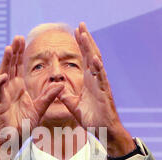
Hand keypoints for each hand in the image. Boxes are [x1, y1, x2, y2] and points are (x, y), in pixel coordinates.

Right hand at [0, 36, 63, 159]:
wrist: (13, 140)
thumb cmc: (24, 125)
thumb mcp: (40, 108)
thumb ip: (49, 96)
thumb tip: (61, 84)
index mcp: (18, 88)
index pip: (18, 66)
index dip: (20, 53)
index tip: (24, 40)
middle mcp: (9, 89)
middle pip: (10, 66)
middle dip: (13, 52)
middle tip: (17, 38)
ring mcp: (3, 96)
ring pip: (2, 75)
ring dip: (5, 62)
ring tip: (8, 48)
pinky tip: (3, 76)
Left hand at [59, 22, 135, 155]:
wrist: (104, 131)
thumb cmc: (92, 119)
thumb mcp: (74, 107)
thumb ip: (66, 97)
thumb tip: (56, 89)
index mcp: (89, 81)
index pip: (84, 59)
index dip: (81, 46)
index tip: (76, 32)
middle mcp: (96, 80)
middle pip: (91, 56)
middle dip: (86, 41)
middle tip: (81, 25)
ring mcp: (101, 85)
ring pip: (96, 63)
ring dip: (91, 49)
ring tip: (86, 35)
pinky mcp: (105, 94)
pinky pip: (102, 80)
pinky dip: (99, 69)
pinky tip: (95, 59)